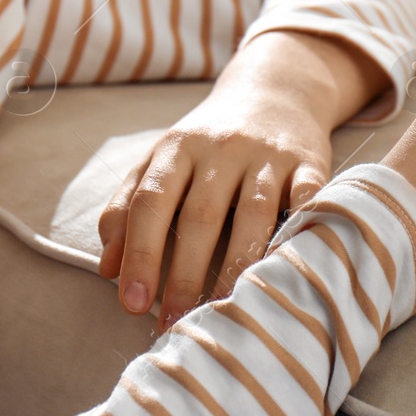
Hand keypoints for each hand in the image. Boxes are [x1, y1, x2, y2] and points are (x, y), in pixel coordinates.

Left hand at [96, 62, 334, 331]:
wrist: (276, 91)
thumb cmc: (208, 142)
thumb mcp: (162, 160)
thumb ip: (128, 207)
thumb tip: (107, 269)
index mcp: (177, 148)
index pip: (151, 202)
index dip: (140, 253)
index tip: (132, 303)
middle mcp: (221, 148)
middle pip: (200, 215)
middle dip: (185, 274)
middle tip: (174, 323)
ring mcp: (267, 155)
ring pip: (253, 214)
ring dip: (237, 266)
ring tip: (223, 310)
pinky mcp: (309, 162)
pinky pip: (306, 199)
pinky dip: (299, 229)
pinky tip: (285, 267)